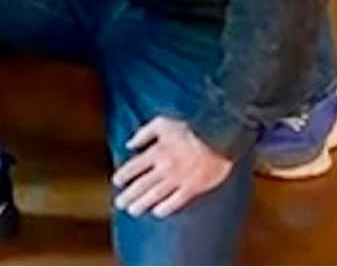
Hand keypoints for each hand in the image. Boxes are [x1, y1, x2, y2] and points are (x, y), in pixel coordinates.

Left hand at [113, 116, 234, 217]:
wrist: (219, 135)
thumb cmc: (191, 127)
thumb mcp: (162, 123)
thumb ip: (143, 134)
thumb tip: (129, 145)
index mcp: (156, 151)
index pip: (133, 167)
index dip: (123, 176)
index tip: (117, 182)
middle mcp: (164, 167)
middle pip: (141, 185)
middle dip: (129, 195)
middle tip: (120, 204)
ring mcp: (179, 178)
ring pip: (156, 195)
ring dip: (142, 204)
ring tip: (133, 211)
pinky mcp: (194, 187)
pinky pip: (177, 201)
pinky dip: (166, 208)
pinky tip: (158, 212)